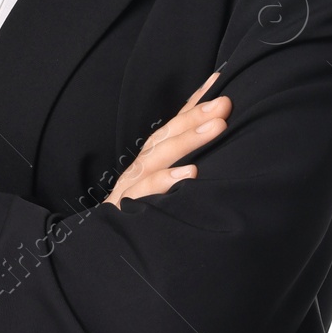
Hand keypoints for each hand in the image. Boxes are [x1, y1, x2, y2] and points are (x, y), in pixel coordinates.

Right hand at [104, 74, 230, 208]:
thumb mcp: (164, 185)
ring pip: (159, 156)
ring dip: (189, 140)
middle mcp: (142, 164)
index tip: (220, 82)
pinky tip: (190, 174)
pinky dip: (166, 181)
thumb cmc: (143, 214)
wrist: (106, 250)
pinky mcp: (126, 206)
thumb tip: (217, 140)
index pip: (176, 123)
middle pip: (169, 134)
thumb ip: (185, 163)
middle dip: (198, 116)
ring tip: (217, 128)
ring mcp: (132, 184)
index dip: (196, 101)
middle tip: (225, 104)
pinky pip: (146, 192)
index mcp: (153, 156)